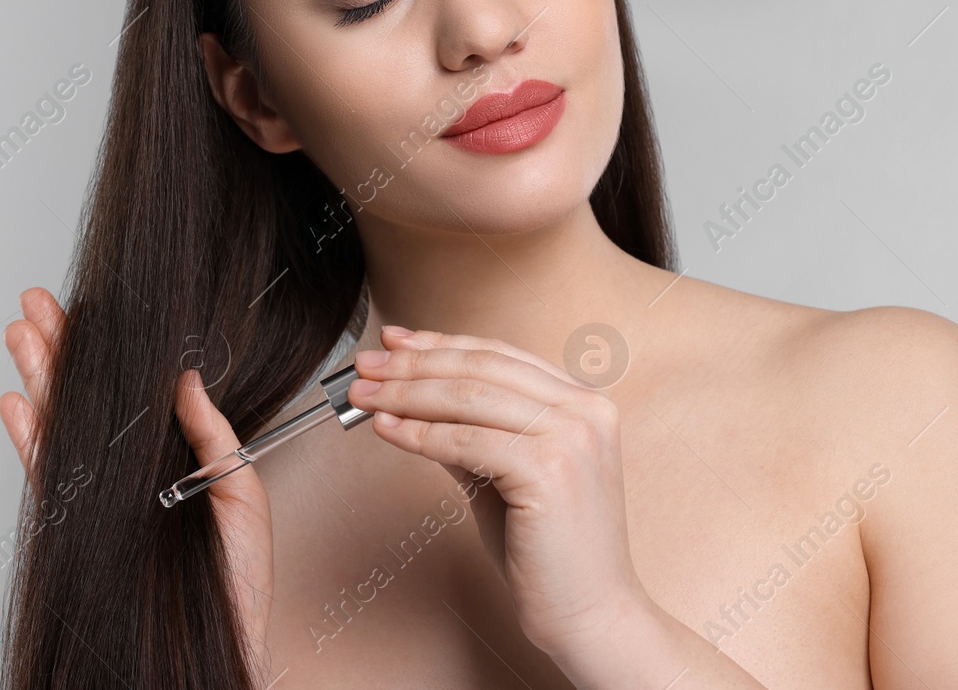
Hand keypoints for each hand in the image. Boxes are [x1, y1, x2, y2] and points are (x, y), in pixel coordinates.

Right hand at [0, 287, 275, 680]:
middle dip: (61, 347)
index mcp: (170, 457)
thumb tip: (187, 379)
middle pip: (87, 397)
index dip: (110, 351)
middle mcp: (131, 472)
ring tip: (24, 334)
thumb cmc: (236, 585)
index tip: (94, 309)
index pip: (133, 392)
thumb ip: (211, 435)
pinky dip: (30, 439)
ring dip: (40, 377)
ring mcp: (102, 496)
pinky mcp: (81, 524)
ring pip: (61, 423)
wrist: (215, 652)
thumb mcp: (241, 493)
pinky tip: (17, 403)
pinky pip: (47, 475)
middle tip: (39, 304)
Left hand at [345, 326, 651, 662]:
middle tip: (365, 367)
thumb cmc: (549, 553)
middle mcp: (584, 410)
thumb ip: (468, 432)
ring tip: (365, 396)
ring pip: (468, 396)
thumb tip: (410, 398)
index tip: (394, 342)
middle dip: (413, 363)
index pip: (498, 354)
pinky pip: (466, 441)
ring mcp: (572, 437)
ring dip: (406, 393)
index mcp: (583, 402)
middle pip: (480, 368)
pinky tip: (388, 431)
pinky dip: (419, 433)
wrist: (592, 616)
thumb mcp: (503, 475)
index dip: (440, 343)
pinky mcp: (549, 469)